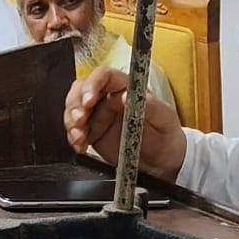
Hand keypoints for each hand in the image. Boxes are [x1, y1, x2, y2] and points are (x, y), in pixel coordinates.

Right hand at [63, 67, 187, 182]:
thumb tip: (126, 95)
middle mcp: (109, 98)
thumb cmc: (166, 134)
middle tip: (79, 120)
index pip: (104, 76)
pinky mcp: (93, 133)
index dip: (92, 85)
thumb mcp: (165, 119)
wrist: (162, 162)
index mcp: (126, 87)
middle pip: (82, 89)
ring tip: (79, 137)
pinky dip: (73, 138)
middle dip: (75, 103)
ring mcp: (99, 115)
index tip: (88, 100)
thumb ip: (149, 105)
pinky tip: (80, 146)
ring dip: (71, 121)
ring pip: (74, 108)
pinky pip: (75, 130)